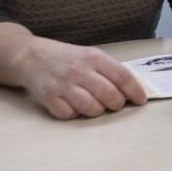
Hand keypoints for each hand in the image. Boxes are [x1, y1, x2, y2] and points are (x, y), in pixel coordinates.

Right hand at [16, 37, 147, 119]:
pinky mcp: (49, 97)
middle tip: (115, 104)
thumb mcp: (89, 55)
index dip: (135, 91)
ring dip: (97, 111)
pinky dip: (75, 114)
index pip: (122, 76)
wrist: (30, 56)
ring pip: (92, 108)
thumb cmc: (66, 58)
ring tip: (95, 105)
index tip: (141, 100)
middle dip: (117, 104)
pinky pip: (70, 115)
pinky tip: (74, 106)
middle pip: (110, 95)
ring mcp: (64, 84)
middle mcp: (80, 70)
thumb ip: (108, 70)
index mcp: (94, 57)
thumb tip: (131, 89)